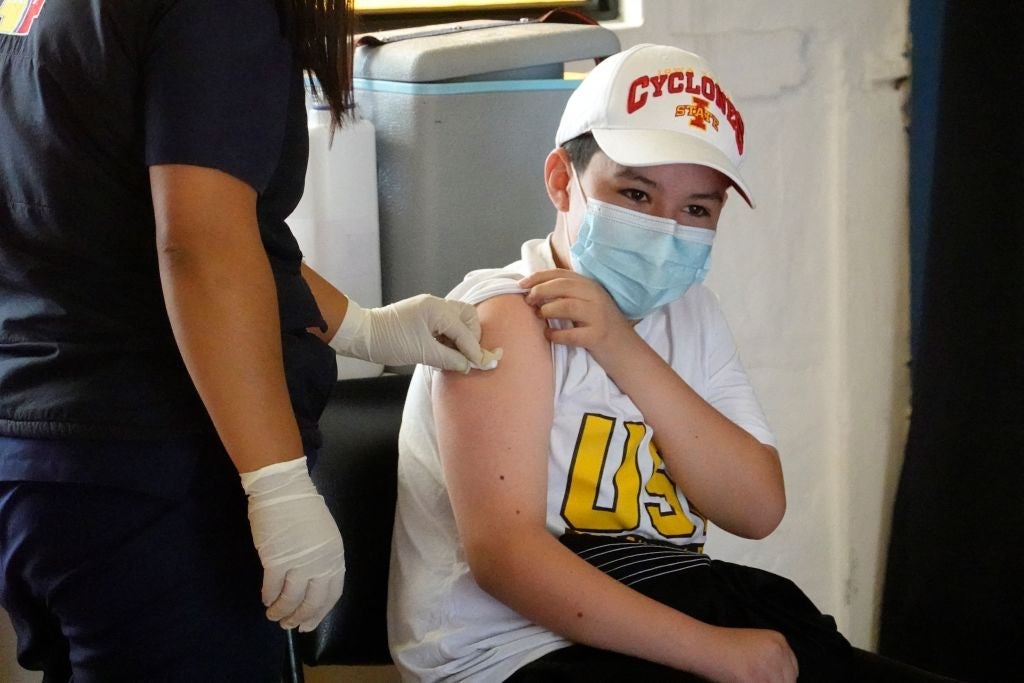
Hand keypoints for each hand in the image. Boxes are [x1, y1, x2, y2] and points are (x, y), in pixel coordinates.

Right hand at [240, 457, 344, 631]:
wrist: (283, 489)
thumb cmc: (302, 509)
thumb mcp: (324, 535)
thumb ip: (321, 559)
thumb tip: (311, 582)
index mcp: (335, 556)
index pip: (332, 594)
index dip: (320, 613)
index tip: (308, 624)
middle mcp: (320, 563)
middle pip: (312, 601)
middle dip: (299, 617)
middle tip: (289, 625)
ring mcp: (298, 562)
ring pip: (290, 599)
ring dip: (281, 612)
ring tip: (273, 615)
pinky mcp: (276, 560)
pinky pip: (272, 588)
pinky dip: (269, 597)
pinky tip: (266, 600)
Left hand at [329, 295, 501, 372]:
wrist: (362, 335)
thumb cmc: (389, 341)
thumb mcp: (422, 352)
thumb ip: (449, 358)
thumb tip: (468, 365)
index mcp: (437, 309)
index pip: (464, 330)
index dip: (474, 349)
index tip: (483, 364)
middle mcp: (436, 304)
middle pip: (467, 316)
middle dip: (472, 336)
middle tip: (469, 355)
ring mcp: (429, 309)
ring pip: (458, 319)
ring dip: (462, 337)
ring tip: (458, 356)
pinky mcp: (423, 317)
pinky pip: (446, 325)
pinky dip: (451, 337)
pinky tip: (447, 352)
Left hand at [518, 269, 635, 357]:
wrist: (626, 350)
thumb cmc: (600, 327)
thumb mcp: (587, 304)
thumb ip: (567, 294)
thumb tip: (533, 290)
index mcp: (590, 286)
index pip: (560, 274)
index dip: (538, 277)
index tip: (521, 284)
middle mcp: (596, 297)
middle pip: (561, 286)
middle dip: (539, 291)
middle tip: (528, 301)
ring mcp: (598, 316)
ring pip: (566, 306)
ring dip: (547, 310)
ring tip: (539, 316)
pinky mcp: (597, 336)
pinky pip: (570, 334)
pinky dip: (555, 334)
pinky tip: (549, 335)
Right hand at [700, 627, 798, 682]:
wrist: (705, 645)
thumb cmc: (723, 646)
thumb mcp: (754, 645)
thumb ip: (771, 660)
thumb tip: (781, 679)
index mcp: (779, 641)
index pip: (793, 671)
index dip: (780, 679)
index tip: (767, 679)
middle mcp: (779, 652)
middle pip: (788, 682)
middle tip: (753, 679)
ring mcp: (770, 667)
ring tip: (744, 679)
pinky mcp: (758, 681)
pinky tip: (740, 681)